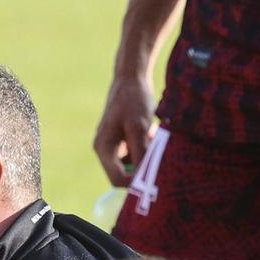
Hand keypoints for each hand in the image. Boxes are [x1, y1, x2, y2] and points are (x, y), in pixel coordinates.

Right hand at [92, 72, 157, 186]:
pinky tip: (152, 130)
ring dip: (147, 155)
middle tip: (156, 151)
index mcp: (103, 148)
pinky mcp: (126, 140)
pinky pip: (139, 153)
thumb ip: (140, 154)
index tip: (155, 172)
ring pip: (135, 164)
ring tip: (153, 135)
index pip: (117, 180)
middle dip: (143, 166)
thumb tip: (144, 178)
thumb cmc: (133, 100)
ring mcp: (116, 145)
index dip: (135, 182)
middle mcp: (107, 150)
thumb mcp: (139, 127)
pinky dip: (148, 146)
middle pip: (126, 174)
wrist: (132, 77)